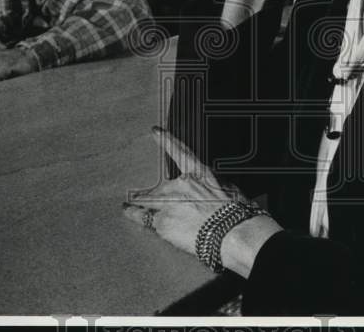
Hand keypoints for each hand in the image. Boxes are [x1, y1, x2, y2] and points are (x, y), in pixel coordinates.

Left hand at [122, 127, 282, 277]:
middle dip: (152, 193)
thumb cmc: (236, 214)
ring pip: (148, 200)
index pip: (179, 152)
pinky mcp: (163, 221)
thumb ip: (212, 185)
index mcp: (199, 173)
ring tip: (128, 204)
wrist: (232, 232)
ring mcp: (169, 202)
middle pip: (161, 186)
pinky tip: (128, 213)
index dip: (166, 140)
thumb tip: (209, 188)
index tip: (155, 131)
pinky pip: (143, 217)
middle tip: (139, 194)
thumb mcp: (228, 189)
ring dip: (138, 202)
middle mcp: (181, 185)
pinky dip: (134, 215)